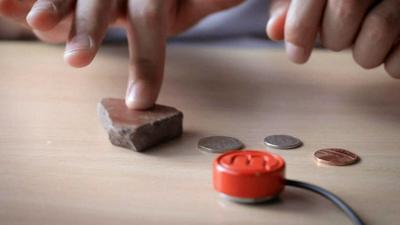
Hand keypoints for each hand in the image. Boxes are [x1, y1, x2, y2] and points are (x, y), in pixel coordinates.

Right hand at [0, 0, 243, 108]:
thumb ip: (222, 3)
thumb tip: (275, 25)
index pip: (152, 19)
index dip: (147, 60)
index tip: (139, 102)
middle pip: (105, 0)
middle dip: (89, 26)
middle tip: (76, 58)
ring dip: (54, 6)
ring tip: (38, 24)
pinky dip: (21, 1)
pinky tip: (8, 8)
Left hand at [266, 0, 399, 77]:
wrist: (389, 3)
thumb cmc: (345, 3)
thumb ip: (292, 9)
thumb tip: (274, 31)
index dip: (300, 28)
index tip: (297, 55)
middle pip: (345, 9)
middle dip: (334, 38)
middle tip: (341, 39)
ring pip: (380, 29)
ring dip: (364, 54)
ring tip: (367, 45)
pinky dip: (393, 64)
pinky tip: (390, 52)